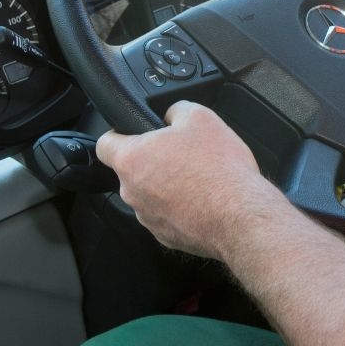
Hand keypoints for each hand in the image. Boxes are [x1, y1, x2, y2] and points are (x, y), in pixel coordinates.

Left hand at [96, 102, 287, 260]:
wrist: (240, 216)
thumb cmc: (219, 170)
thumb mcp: (201, 117)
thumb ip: (176, 109)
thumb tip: (171, 114)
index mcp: (132, 160)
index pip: (104, 144)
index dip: (117, 134)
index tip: (130, 133)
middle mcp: (132, 192)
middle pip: (131, 171)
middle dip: (152, 161)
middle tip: (180, 154)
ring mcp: (148, 217)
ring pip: (149, 194)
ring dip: (166, 186)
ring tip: (197, 179)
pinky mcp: (165, 236)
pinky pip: (165, 215)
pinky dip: (179, 208)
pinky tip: (202, 200)